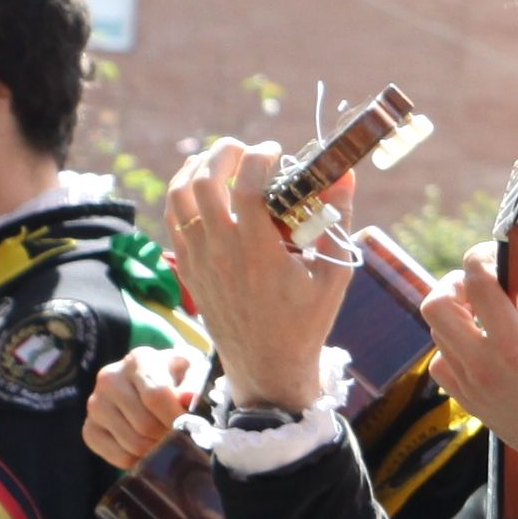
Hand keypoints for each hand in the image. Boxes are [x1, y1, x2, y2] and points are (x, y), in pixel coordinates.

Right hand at [83, 344, 206, 473]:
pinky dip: (139, 460)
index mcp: (138, 359)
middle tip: (183, 439)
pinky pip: (118, 456)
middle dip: (169, 437)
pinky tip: (149, 449)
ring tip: (169, 442)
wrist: (151, 381)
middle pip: (144, 424)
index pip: (156, 395)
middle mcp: (110, 378)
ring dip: (157, 450)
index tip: (193, 429)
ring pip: (133, 443)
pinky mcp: (89, 428)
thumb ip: (195, 383)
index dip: (177, 418)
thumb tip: (187, 399)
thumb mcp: (194, 371)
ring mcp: (95, 404)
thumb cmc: (178, 376)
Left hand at [158, 142, 361, 409]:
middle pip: (205, 181)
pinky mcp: (187, 268)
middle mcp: (221, 251)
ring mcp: (198, 260)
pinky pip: (172, 219)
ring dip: (197, 168)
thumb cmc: (306, 322)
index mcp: (258, 252)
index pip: (247, 186)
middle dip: (225, 153)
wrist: (266, 368)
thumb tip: (345, 176)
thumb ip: (338, 221)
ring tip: (220, 160)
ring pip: (179, 196)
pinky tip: (202, 186)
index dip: (261, 157)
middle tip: (247, 150)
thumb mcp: (334, 275)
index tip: (277, 152)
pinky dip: (183, 193)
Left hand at [416, 248, 517, 513]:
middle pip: (435, 306)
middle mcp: (485, 367)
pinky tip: (484, 345)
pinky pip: (441, 365)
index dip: (482, 256)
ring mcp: (473, 388)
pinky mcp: (471, 404)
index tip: (499, 254)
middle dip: (454, 283)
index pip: (475, 282)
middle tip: (483, 284)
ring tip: (490, 312)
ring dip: (458, 314)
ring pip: (437, 334)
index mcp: (517, 345)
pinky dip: (454, 347)